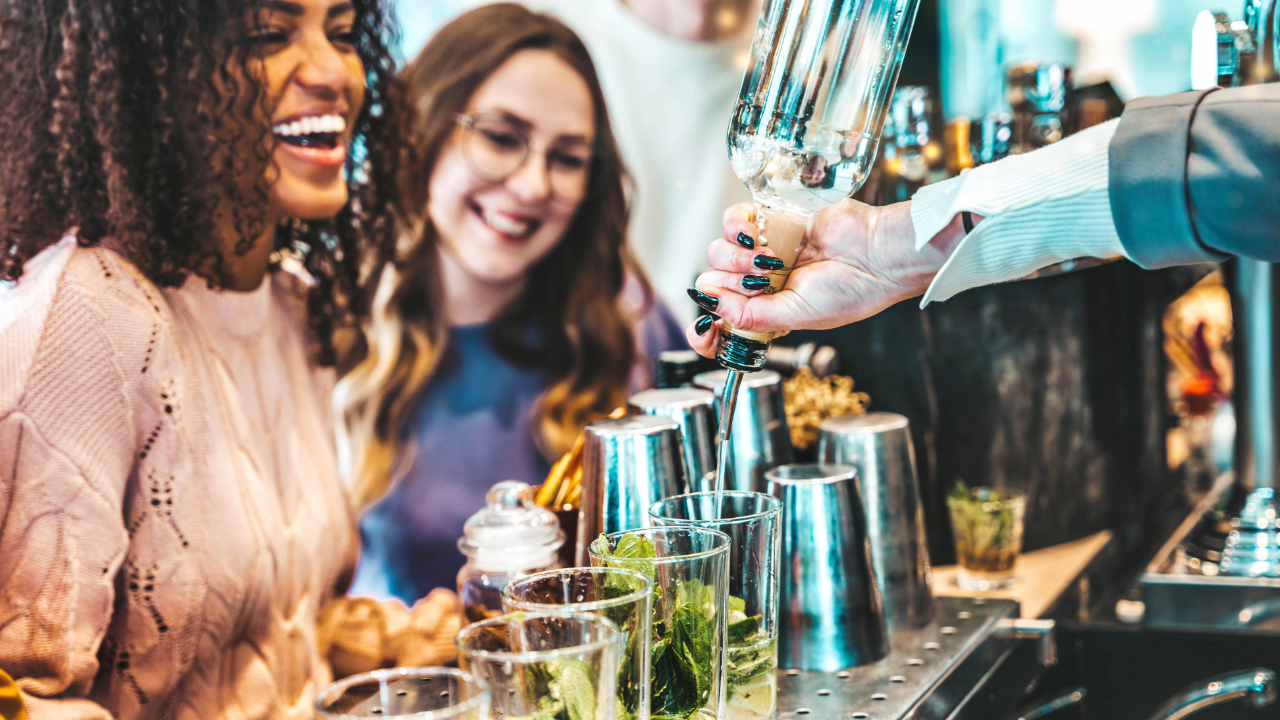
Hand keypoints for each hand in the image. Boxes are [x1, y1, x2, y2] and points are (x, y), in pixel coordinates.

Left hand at [685, 199, 967, 355]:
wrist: (877, 255)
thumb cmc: (850, 292)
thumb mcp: (795, 316)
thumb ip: (751, 316)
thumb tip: (710, 305)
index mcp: (765, 314)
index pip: (719, 324)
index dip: (704, 329)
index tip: (702, 330)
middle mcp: (760, 284)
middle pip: (711, 283)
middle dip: (728, 287)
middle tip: (759, 284)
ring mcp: (762, 251)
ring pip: (717, 253)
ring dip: (736, 258)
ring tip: (770, 261)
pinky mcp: (769, 220)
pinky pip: (732, 220)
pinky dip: (737, 228)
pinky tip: (761, 237)